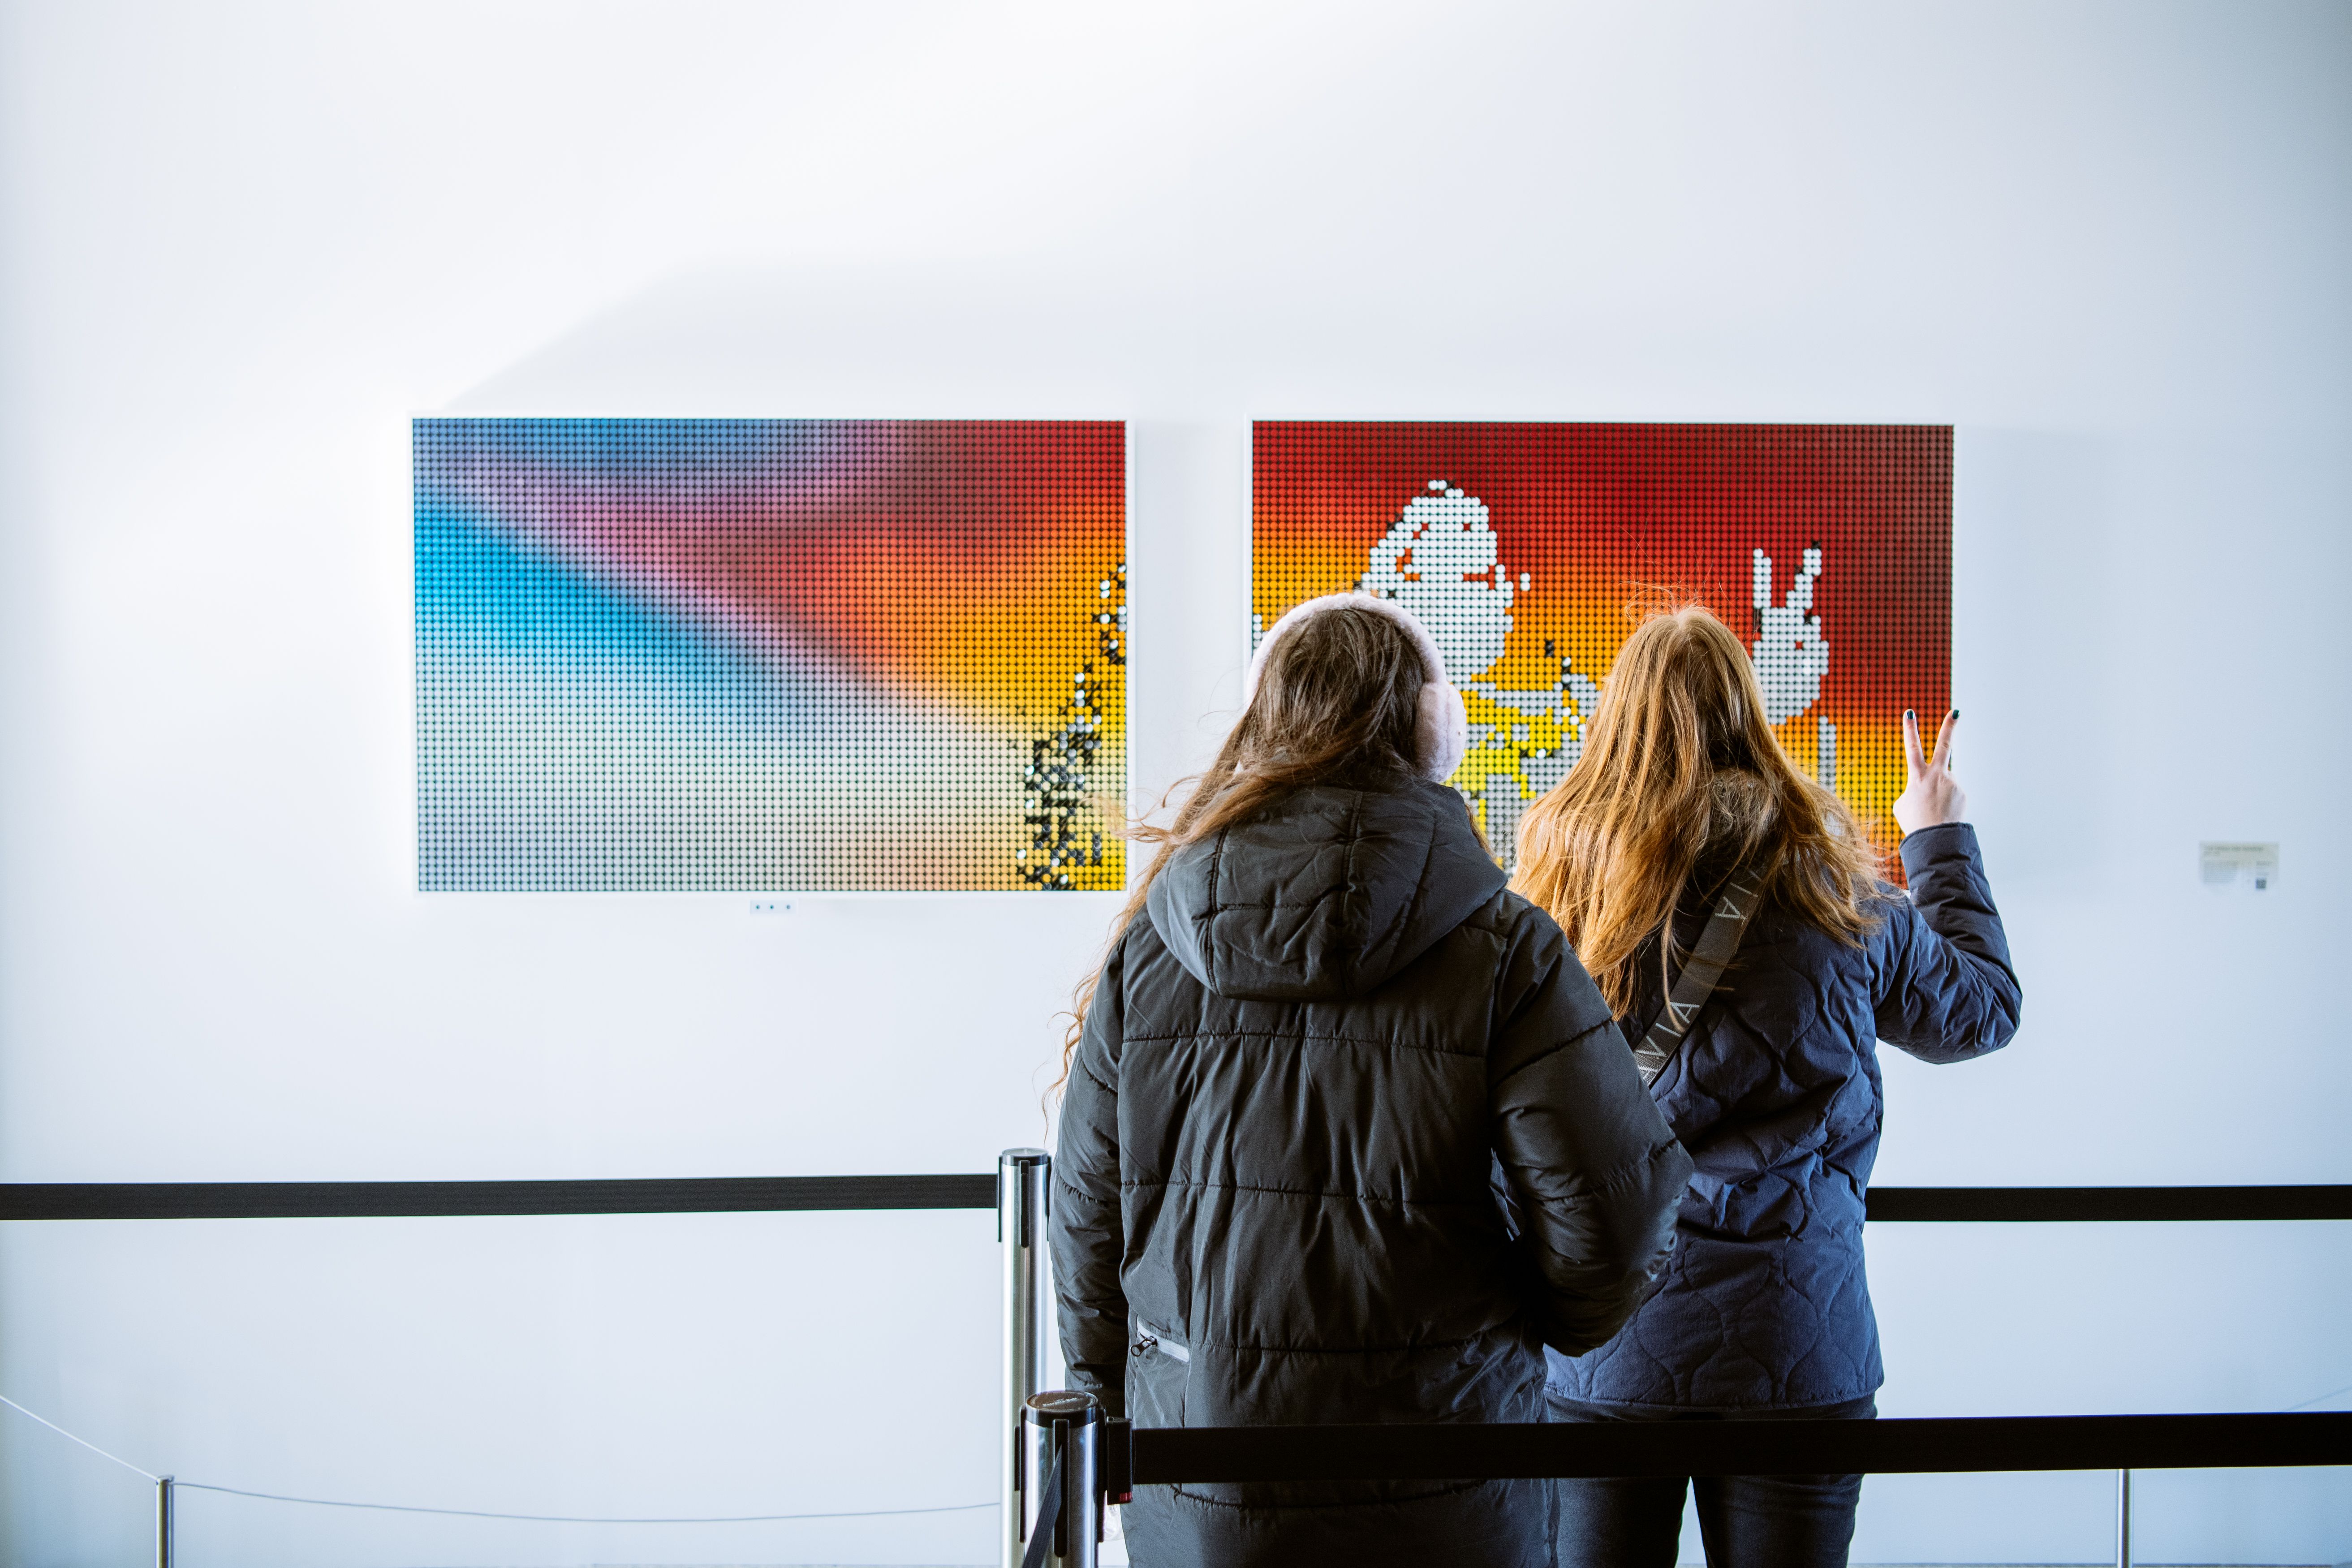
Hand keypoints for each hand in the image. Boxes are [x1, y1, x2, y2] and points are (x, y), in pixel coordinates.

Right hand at [1892, 709, 1965, 835]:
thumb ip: (1913, 789)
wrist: (1935, 839)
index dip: (1909, 729)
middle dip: (1949, 727)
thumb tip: (1925, 787)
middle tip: (1956, 711)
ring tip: (1933, 812)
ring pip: (1943, 783)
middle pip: (1944, 746)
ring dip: (1937, 796)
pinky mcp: (1962, 793)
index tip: (1909, 712)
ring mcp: (1952, 783)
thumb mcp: (1903, 804)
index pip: (1912, 748)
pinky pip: (1951, 794)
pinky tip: (1943, 814)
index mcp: (1917, 777)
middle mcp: (1937, 776)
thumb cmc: (1914, 822)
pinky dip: (1946, 804)